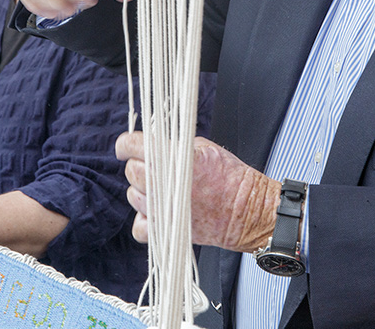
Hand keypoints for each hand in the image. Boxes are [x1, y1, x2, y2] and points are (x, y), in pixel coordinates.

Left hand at [115, 132, 280, 251]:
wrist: (247, 210)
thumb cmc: (230, 177)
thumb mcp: (203, 146)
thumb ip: (172, 144)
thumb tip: (151, 143)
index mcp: (172, 158)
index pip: (131, 145)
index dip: (126, 144)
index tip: (127, 147)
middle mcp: (163, 185)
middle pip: (131, 171)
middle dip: (140, 166)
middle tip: (156, 169)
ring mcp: (162, 210)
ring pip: (133, 196)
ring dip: (143, 192)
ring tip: (164, 191)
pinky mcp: (165, 231)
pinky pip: (139, 227)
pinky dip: (145, 221)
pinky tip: (158, 213)